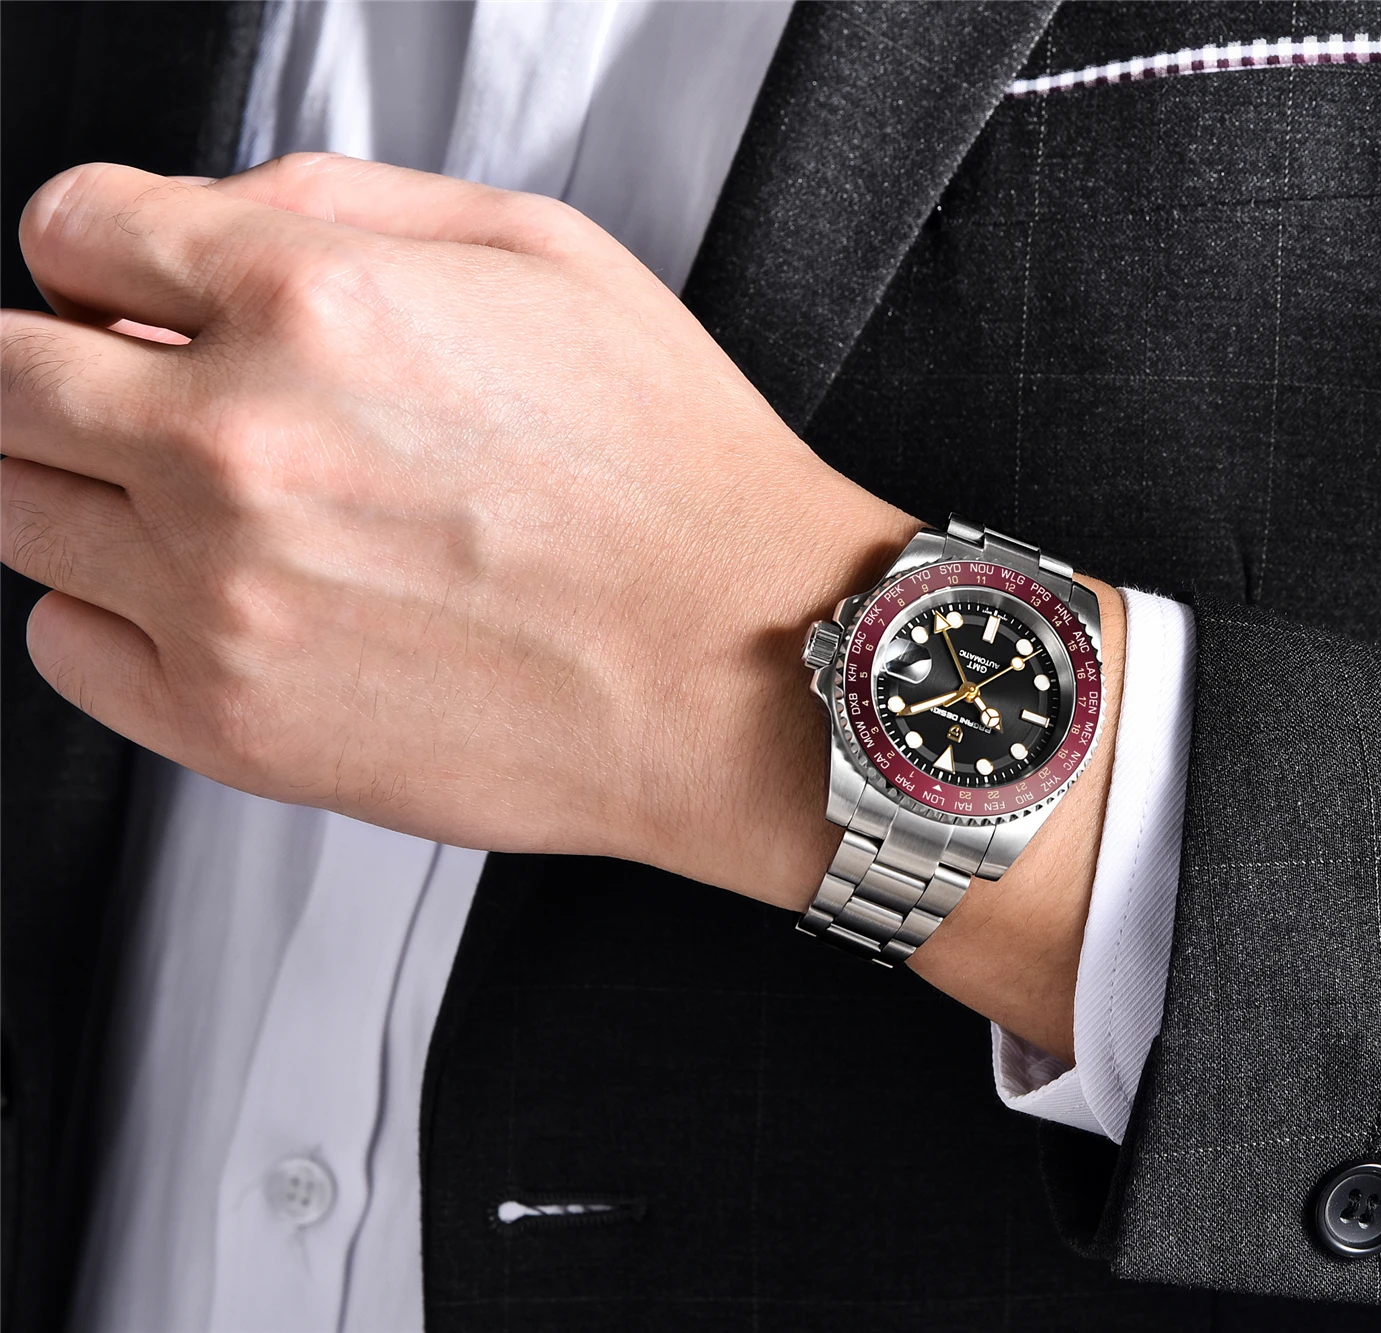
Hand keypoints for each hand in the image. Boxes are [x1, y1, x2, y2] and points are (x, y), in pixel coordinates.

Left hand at [0, 154, 1125, 1060]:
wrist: (746, 668)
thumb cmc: (677, 480)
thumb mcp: (550, 253)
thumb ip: (345, 200)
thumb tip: (210, 222)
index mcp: (317, 298)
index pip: (72, 229)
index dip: (99, 249)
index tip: (125, 286)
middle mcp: (239, 440)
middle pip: (4, 375)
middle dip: (62, 364)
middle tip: (144, 392)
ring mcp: (219, 589)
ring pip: (15, 507)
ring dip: (84, 486)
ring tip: (208, 502)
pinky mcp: (229, 718)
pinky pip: (61, 644)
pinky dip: (109, 610)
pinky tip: (222, 595)